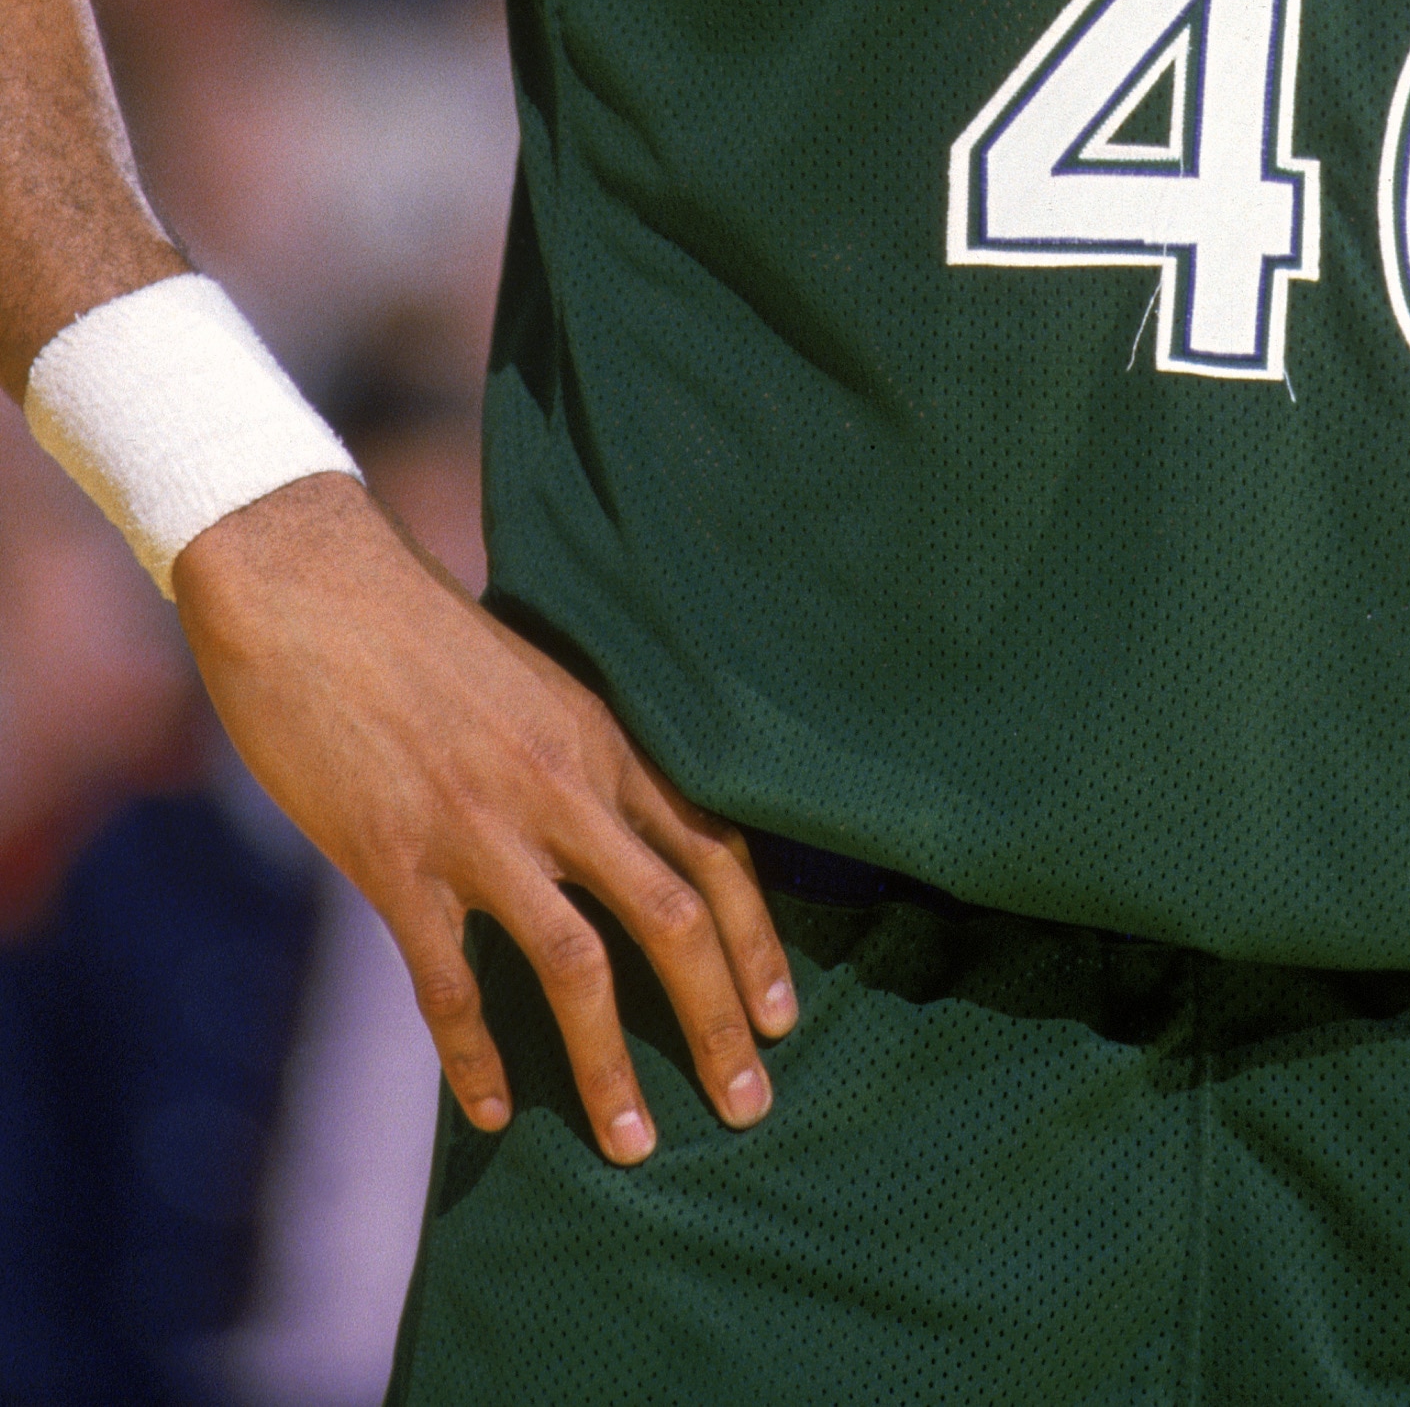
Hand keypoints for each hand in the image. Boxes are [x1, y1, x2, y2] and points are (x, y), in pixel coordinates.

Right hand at [173, 471, 795, 1163]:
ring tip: (635, 1144)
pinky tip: (495, 1111)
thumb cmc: (418, 630)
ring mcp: (479, 828)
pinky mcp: (395, 861)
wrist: (308, 585)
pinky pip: (452, 983)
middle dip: (720, 1020)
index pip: (712, 848)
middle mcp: (560, 786)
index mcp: (601, 737)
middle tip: (749, 1106)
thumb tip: (623, 835)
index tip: (781, 1016)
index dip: (755, 940)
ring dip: (612, 1067)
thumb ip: (579, 757)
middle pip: (673, 918)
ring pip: (578, 967)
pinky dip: (477, 1056)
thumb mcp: (533, 680)